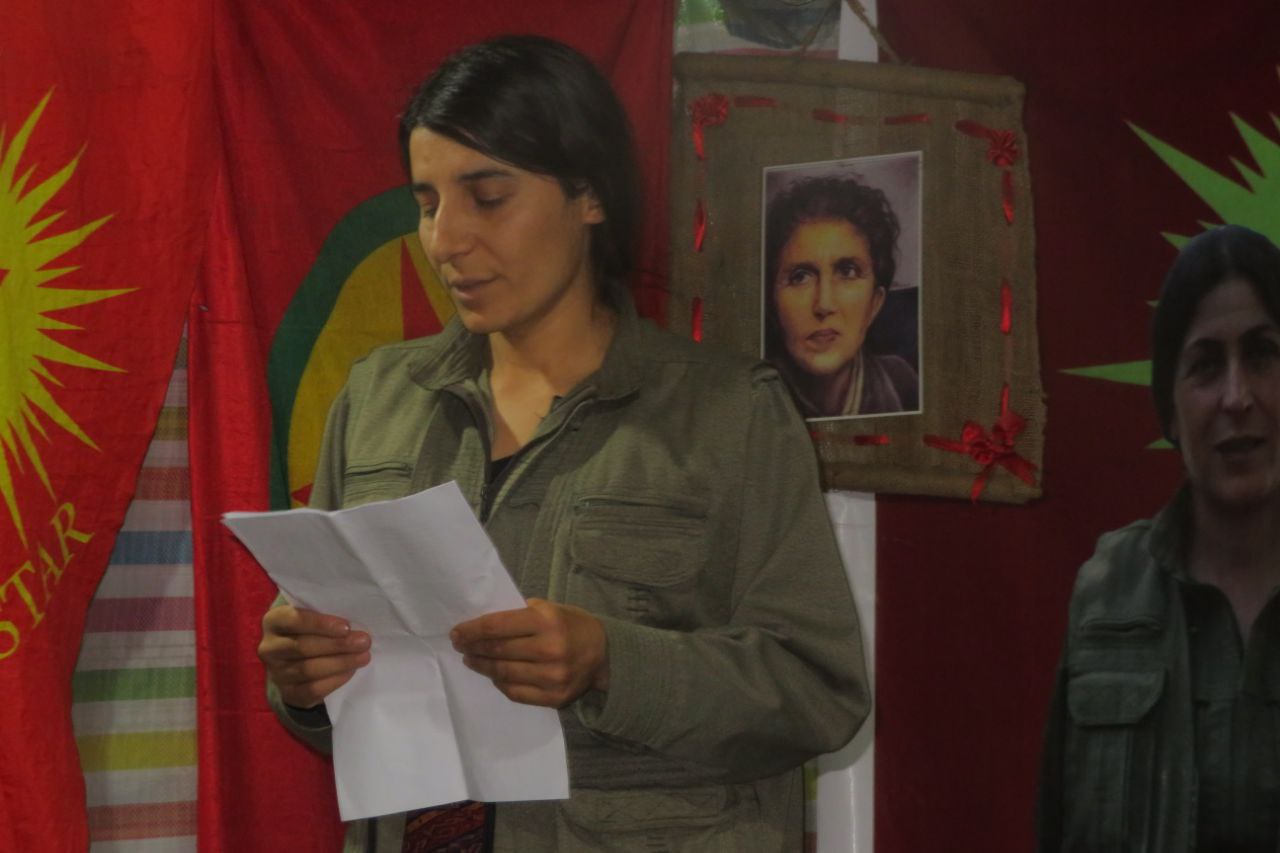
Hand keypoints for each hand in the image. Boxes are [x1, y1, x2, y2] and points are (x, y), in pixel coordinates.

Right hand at [258, 604, 370, 708]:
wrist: (297, 662)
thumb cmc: (311, 631)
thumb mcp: (313, 618)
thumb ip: (326, 616)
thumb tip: (354, 625)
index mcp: (274, 621)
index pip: (294, 620)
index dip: (320, 624)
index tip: (346, 627)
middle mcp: (269, 647)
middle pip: (303, 646)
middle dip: (337, 644)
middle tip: (364, 641)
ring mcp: (276, 673)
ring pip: (308, 669)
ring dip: (340, 663)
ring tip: (364, 656)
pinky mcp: (288, 693)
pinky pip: (312, 689)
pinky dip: (335, 680)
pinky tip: (351, 671)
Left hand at [450, 598, 608, 707]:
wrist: (606, 655)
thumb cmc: (572, 626)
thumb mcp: (552, 609)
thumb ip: (521, 615)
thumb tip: (483, 626)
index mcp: (547, 621)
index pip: (497, 627)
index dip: (472, 630)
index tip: (457, 632)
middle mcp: (549, 649)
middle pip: (497, 651)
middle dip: (472, 647)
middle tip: (459, 645)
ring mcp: (552, 677)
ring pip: (503, 673)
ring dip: (481, 666)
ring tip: (471, 659)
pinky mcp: (554, 698)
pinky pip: (515, 692)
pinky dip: (500, 683)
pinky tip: (493, 674)